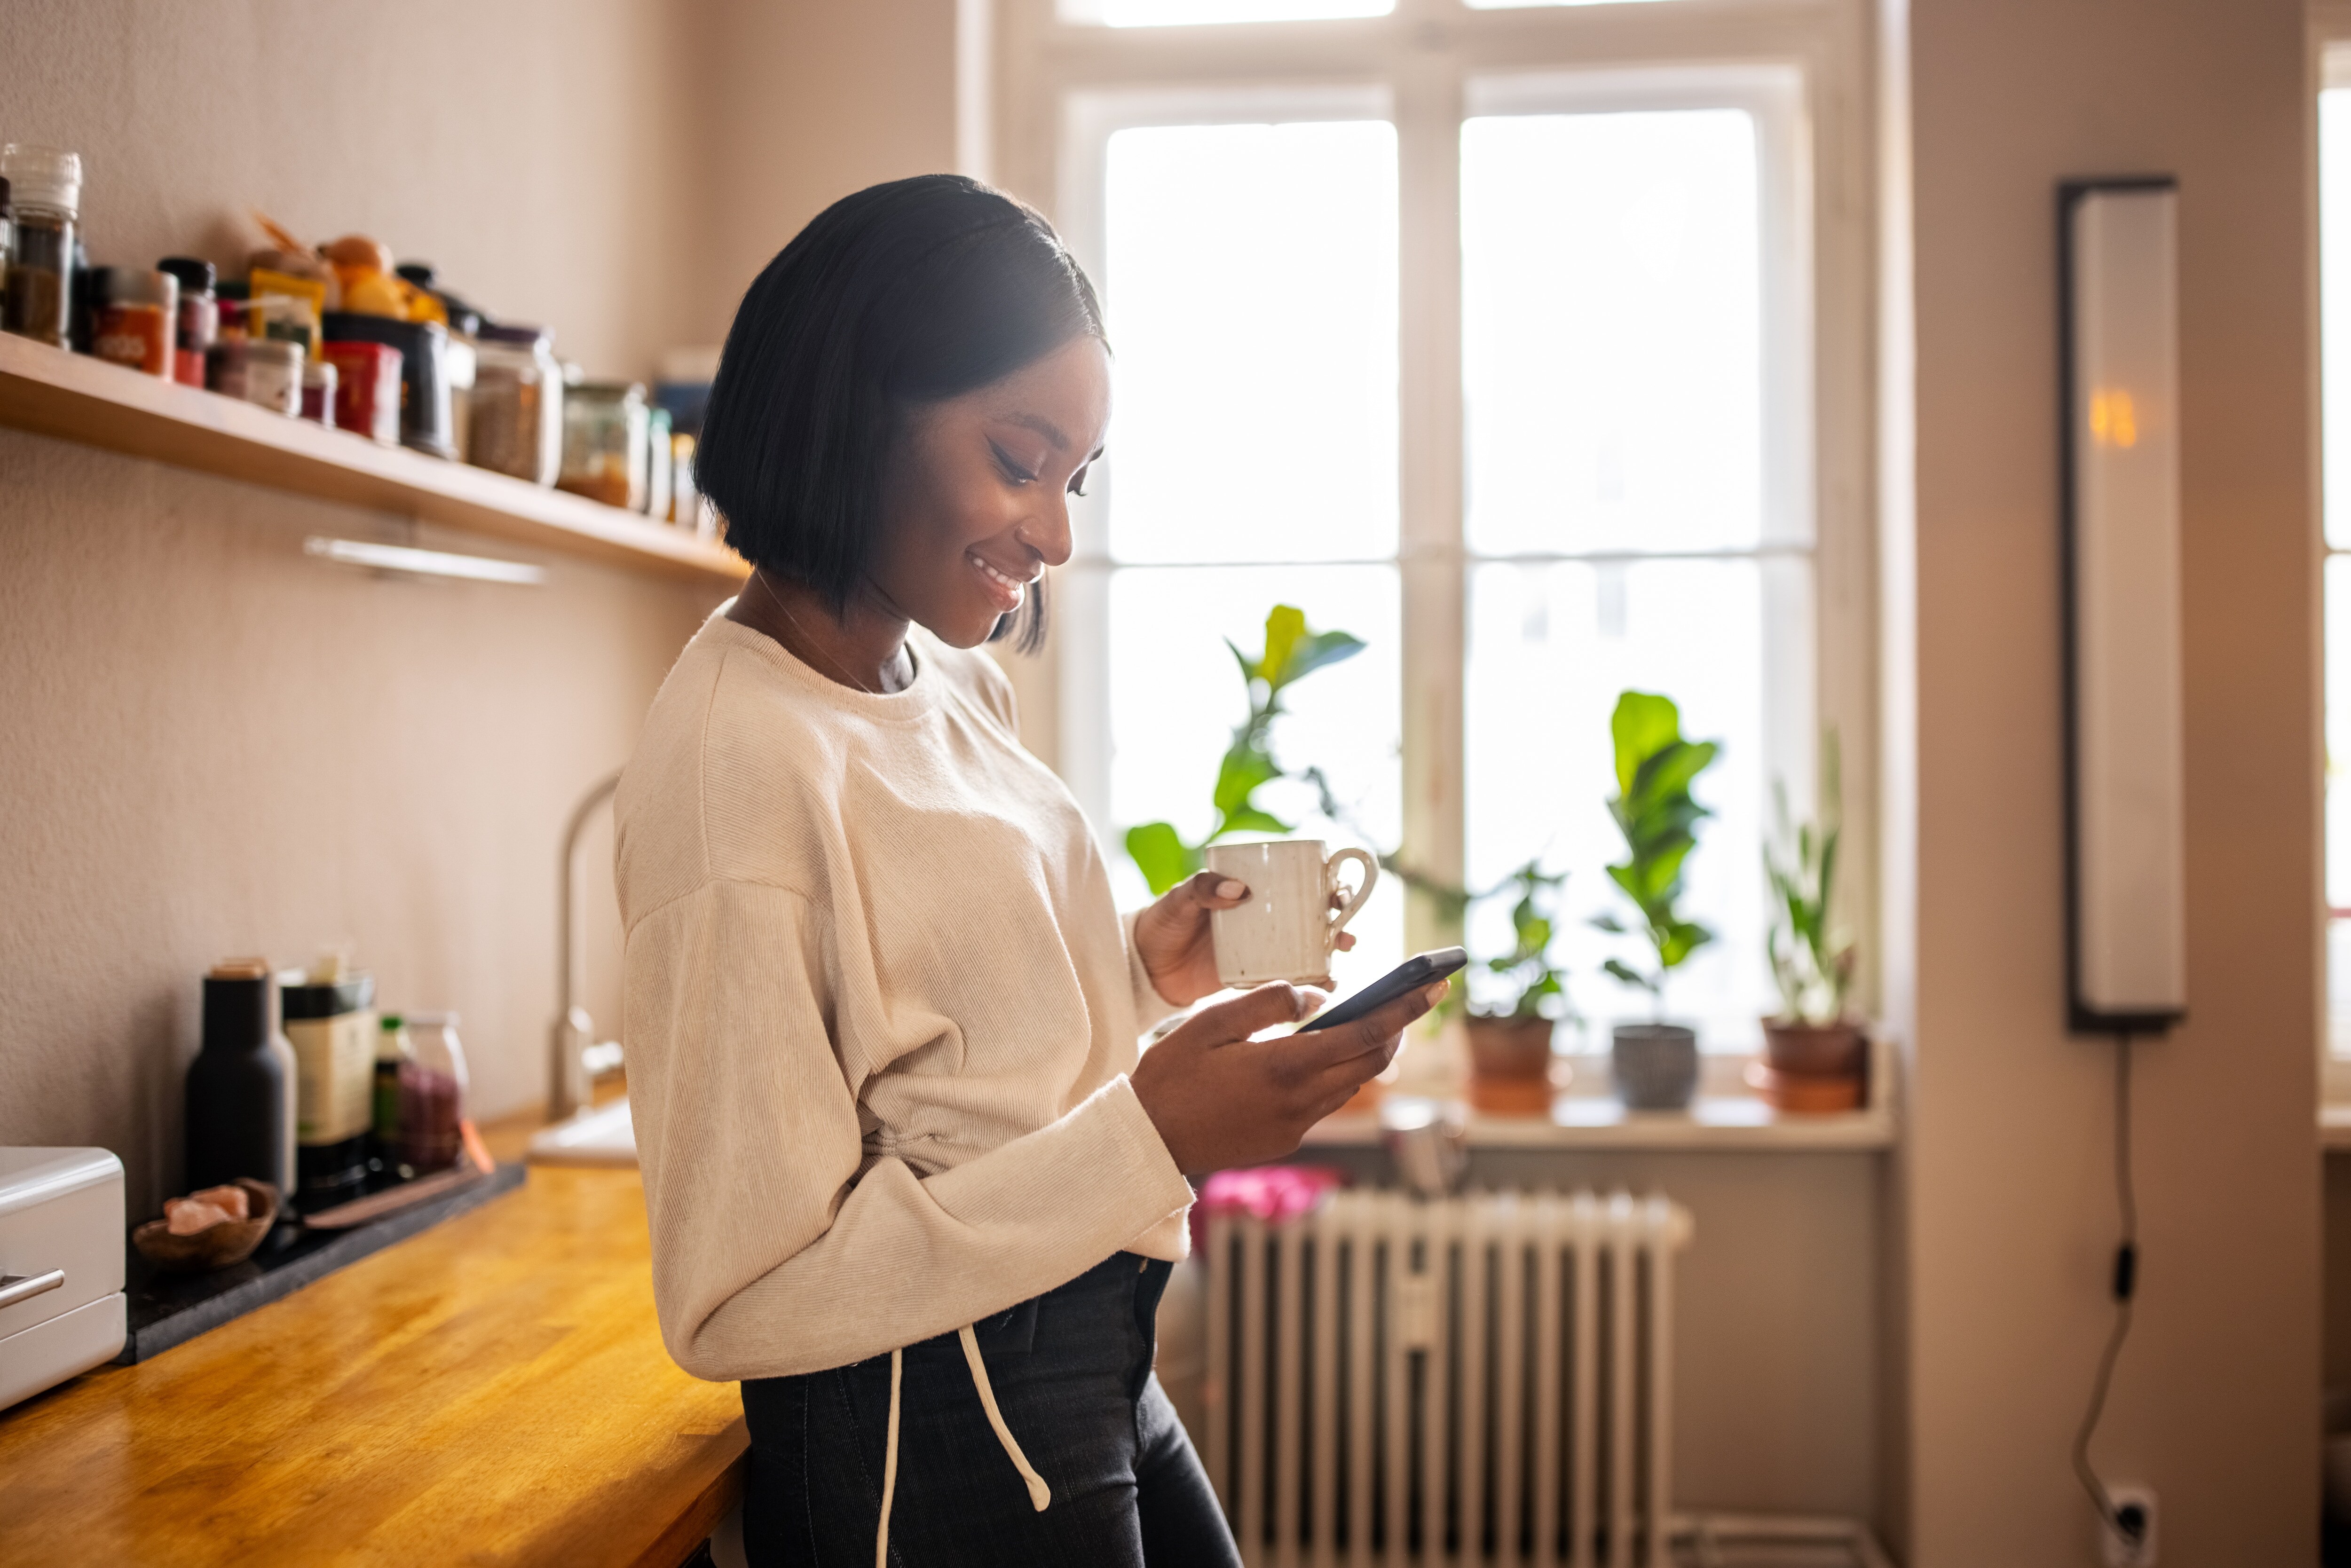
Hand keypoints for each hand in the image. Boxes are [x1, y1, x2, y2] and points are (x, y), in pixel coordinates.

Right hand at [1131, 976, 1447, 1172]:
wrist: (1146, 1142)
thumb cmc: (1170, 1076)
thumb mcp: (1210, 1022)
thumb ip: (1267, 1003)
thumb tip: (1315, 998)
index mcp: (1284, 1066)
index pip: (1362, 1033)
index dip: (1402, 1009)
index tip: (1432, 988)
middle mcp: (1300, 1101)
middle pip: (1369, 1061)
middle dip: (1397, 1029)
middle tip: (1415, 998)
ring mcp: (1295, 1126)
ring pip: (1350, 1084)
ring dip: (1368, 1053)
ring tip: (1376, 1022)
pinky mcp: (1284, 1140)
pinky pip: (1325, 1102)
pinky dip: (1336, 1074)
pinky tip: (1324, 1056)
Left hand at [1133, 869, 1358, 1008]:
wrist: (1144, 966)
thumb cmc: (1163, 921)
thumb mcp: (1180, 899)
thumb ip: (1204, 888)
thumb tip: (1239, 889)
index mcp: (1253, 890)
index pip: (1299, 882)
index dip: (1327, 886)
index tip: (1339, 895)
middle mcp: (1265, 919)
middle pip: (1313, 917)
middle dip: (1339, 924)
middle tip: (1347, 936)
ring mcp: (1262, 949)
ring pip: (1308, 948)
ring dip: (1331, 955)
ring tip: (1340, 965)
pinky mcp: (1253, 977)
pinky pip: (1288, 979)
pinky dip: (1308, 983)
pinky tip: (1322, 989)